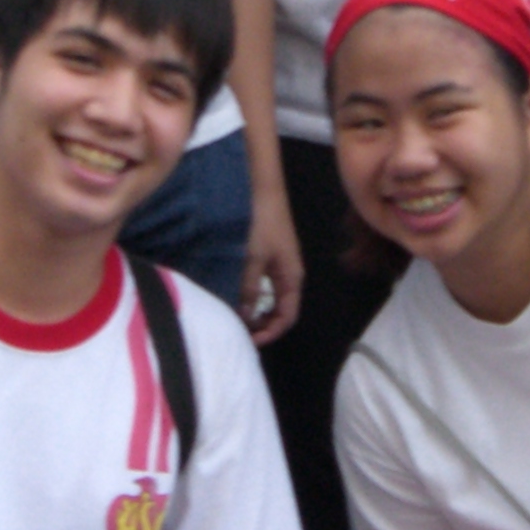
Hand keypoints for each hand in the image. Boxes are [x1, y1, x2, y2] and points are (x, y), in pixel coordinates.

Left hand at [240, 187, 302, 346]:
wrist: (263, 189)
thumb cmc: (261, 223)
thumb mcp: (252, 258)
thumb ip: (248, 289)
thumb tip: (245, 317)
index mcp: (292, 278)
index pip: (287, 317)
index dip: (271, 332)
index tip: (249, 341)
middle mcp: (289, 275)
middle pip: (281, 311)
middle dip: (264, 325)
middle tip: (241, 333)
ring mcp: (279, 265)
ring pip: (272, 299)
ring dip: (257, 312)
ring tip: (238, 319)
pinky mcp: (269, 256)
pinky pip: (265, 286)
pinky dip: (253, 297)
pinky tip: (237, 297)